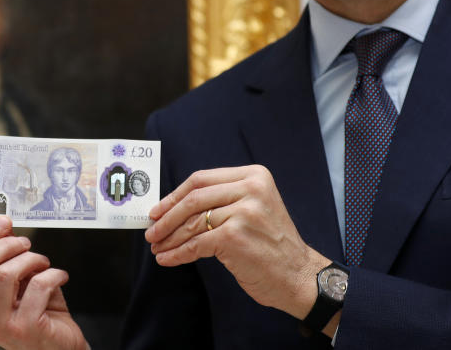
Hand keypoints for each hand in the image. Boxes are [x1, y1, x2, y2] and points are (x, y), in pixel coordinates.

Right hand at [0, 216, 88, 349]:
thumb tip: (2, 223)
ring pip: (5, 274)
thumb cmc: (37, 310)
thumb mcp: (16, 281)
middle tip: (25, 242)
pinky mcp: (25, 330)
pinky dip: (53, 274)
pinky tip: (60, 276)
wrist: (59, 343)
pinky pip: (37, 286)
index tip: (3, 221)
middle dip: (4, 245)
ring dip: (31, 259)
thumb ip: (5, 257)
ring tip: (43, 262)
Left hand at [144, 165, 328, 320]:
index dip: (174, 195)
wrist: (299, 276)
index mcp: (254, 175)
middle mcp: (250, 188)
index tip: (157, 210)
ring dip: (170, 237)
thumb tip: (174, 206)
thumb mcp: (253, 208)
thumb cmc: (271, 245)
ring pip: (193, 223)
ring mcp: (244, 212)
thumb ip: (222, 200)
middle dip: (167, 217)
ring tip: (158, 247)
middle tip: (151, 231)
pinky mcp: (235, 237)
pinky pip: (196, 244)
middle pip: (193, 198)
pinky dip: (178, 253)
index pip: (201, 179)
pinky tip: (168, 259)